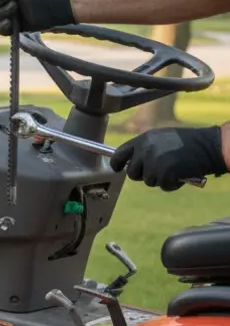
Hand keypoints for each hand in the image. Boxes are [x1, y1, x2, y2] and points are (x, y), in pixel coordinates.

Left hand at [110, 126, 227, 190]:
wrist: (209, 145)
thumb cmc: (188, 142)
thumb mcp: (162, 138)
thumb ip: (146, 148)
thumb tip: (132, 162)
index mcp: (143, 139)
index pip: (119, 153)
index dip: (116, 163)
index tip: (117, 169)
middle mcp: (145, 150)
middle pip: (132, 172)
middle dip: (143, 175)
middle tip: (158, 170)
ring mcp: (154, 162)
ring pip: (148, 181)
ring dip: (160, 179)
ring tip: (174, 168)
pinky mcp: (164, 173)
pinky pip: (163, 186)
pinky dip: (172, 184)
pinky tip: (181, 174)